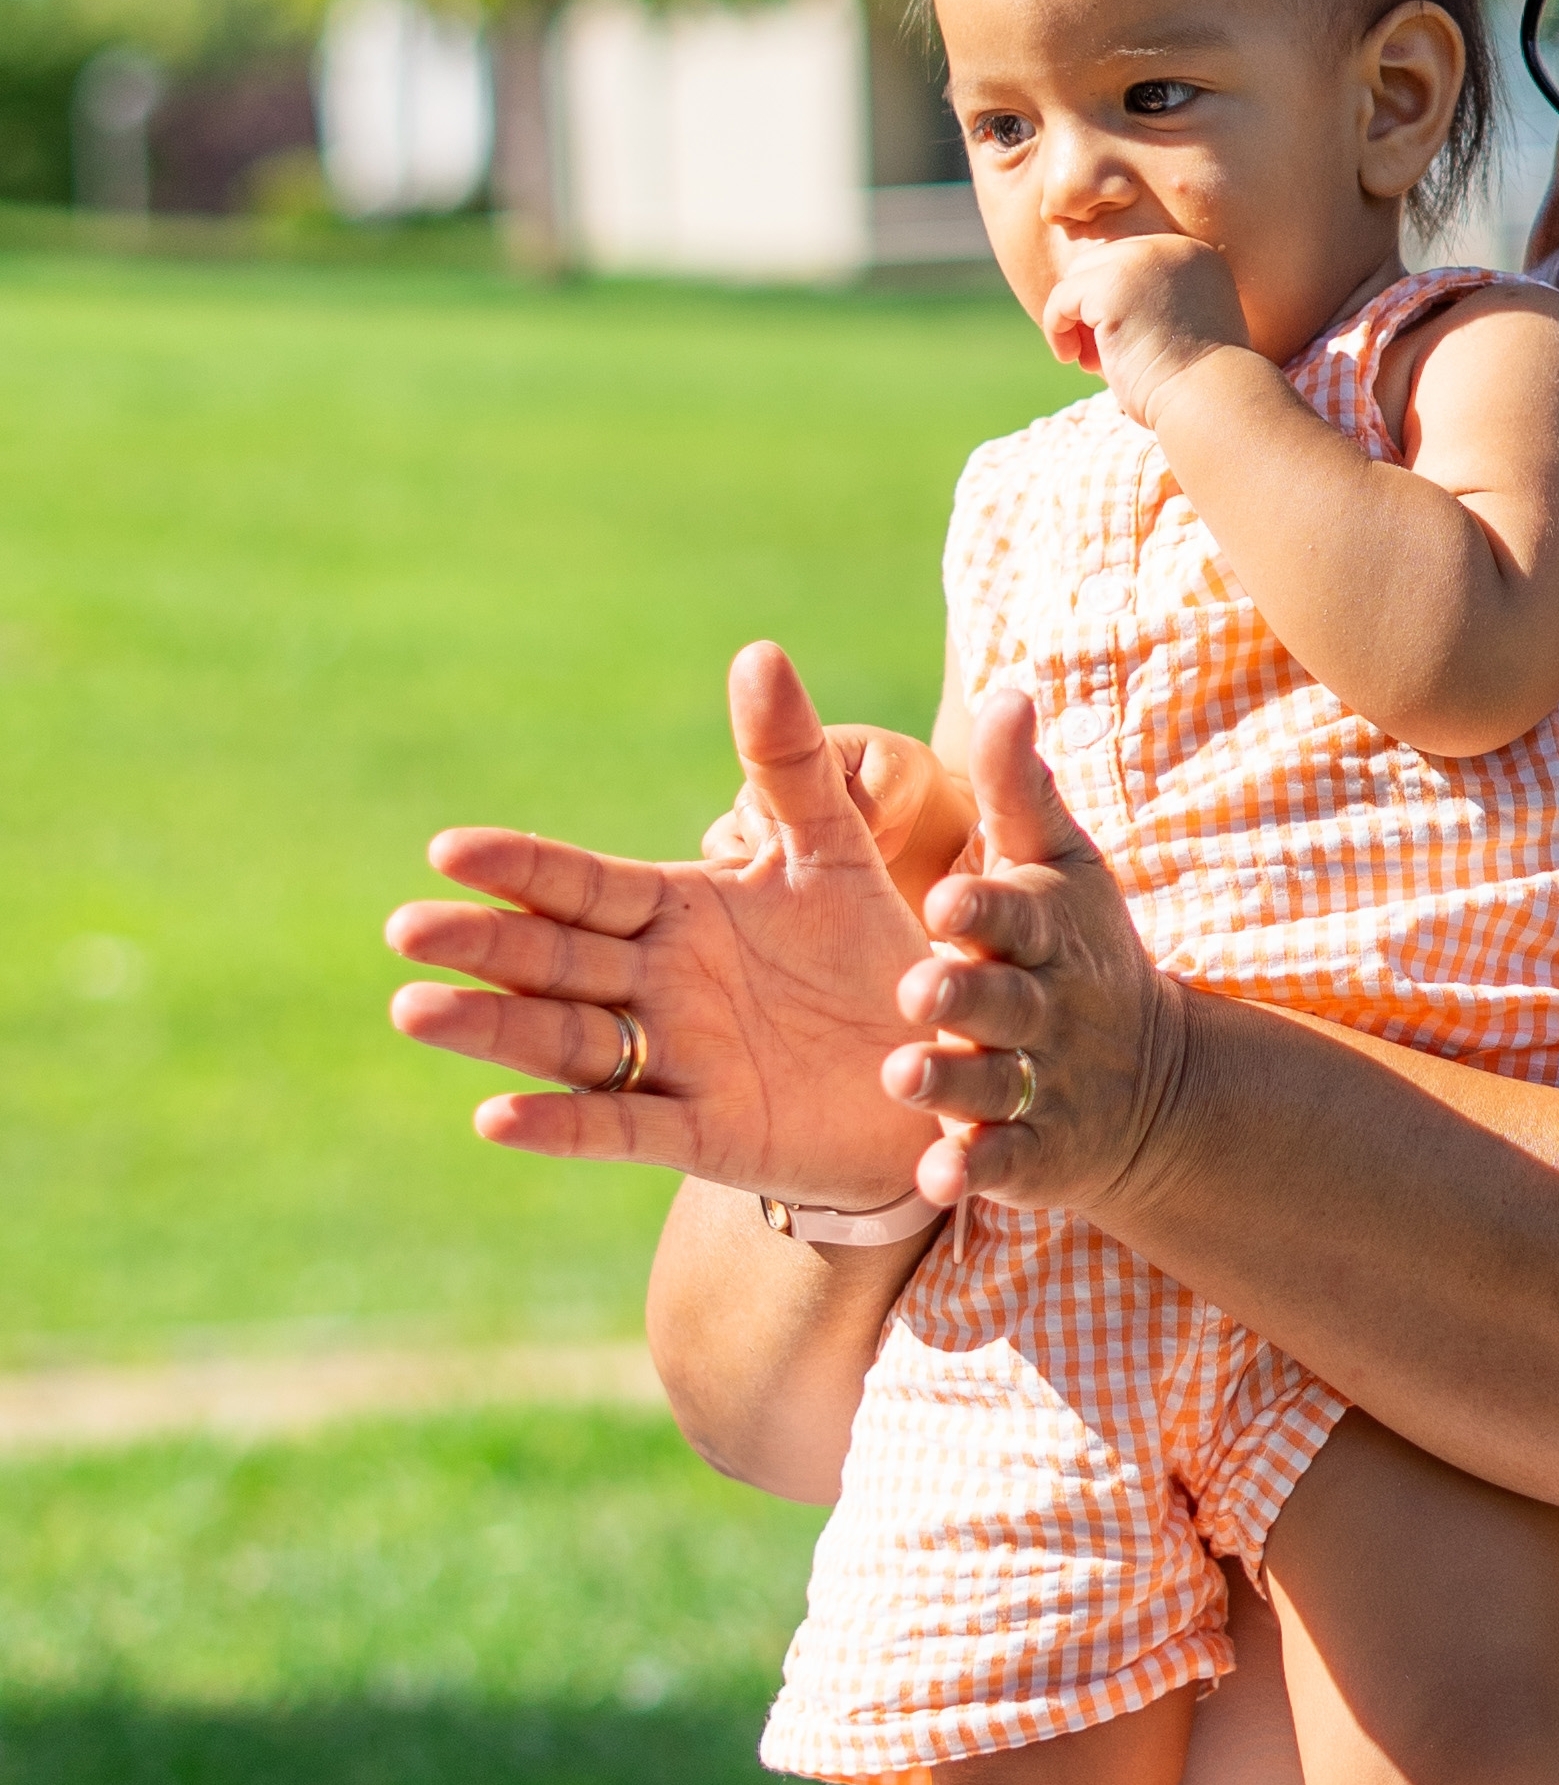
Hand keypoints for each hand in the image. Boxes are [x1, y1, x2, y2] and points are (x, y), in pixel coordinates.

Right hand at [387, 642, 933, 1199]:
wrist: (927, 1064)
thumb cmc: (867, 951)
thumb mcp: (833, 848)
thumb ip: (790, 762)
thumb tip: (759, 651)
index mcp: (675, 909)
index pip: (581, 884)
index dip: (520, 869)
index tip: (448, 849)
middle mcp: (655, 983)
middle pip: (552, 961)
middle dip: (481, 946)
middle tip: (405, 928)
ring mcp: (672, 1061)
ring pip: (564, 1041)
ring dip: (491, 1029)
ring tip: (415, 1010)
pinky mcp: (705, 1132)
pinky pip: (619, 1128)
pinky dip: (560, 1124)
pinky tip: (494, 1116)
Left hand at [886, 683, 1204, 1216]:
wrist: (1153, 1085)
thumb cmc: (1084, 951)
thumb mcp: (1062, 866)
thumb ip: (1018, 789)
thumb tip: (1008, 688)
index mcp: (1046, 931)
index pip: (1017, 914)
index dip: (986, 909)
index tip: (947, 900)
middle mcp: (1047, 1008)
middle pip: (1005, 1001)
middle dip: (964, 995)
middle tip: (916, 990)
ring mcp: (1044, 1084)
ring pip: (995, 1083)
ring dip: (952, 1082)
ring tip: (903, 1076)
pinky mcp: (1036, 1153)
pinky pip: (1004, 1163)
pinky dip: (973, 1170)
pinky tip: (936, 1178)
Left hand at [1048, 226, 1251, 419]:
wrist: (1213, 401)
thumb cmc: (1200, 385)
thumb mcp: (1187, 330)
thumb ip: (1156, 305)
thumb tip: (1100, 307)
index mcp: (1195, 256)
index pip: (1132, 261)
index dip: (1115, 302)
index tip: (1117, 344)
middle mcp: (1170, 248)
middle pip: (1102, 262)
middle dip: (1090, 308)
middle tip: (1097, 354)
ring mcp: (1140, 261)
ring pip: (1078, 277)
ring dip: (1073, 320)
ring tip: (1088, 361)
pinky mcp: (1111, 285)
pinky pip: (1061, 298)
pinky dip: (1057, 330)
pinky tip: (1071, 359)